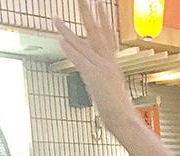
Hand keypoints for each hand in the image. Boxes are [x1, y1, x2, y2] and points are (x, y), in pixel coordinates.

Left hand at [54, 2, 132, 126]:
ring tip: (56, 19)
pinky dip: (70, 49)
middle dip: (88, 14)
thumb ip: (101, 76)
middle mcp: (108, 61)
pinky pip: (80, 59)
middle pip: (96, 32)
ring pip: (82, 44)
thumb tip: (93, 75)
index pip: (108, 35)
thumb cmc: (117, 108)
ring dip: (67, 31)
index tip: (100, 3)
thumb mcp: (111, 87)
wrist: (124, 119)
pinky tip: (61, 40)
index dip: (103, 18)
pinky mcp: (94, 76)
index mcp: (113, 63)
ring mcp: (101, 67)